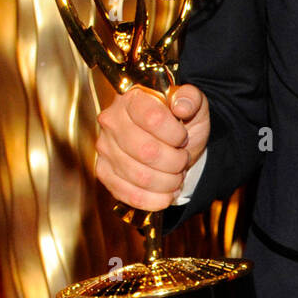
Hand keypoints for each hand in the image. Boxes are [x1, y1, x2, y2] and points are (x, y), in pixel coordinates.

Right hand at [94, 83, 209, 210]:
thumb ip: (191, 98)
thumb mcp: (194, 104)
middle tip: (182, 159)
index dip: (175, 134)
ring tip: (176, 175)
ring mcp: (105, 148)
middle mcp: (112, 121)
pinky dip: (154, 199)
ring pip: (140, 176)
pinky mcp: (104, 172)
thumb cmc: (181, 122)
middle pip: (147, 151)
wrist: (174, 143)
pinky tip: (166, 194)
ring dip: (167, 182)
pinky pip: (128, 194)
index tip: (183, 137)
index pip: (153, 119)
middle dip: (175, 161)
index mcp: (133, 98)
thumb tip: (181, 106)